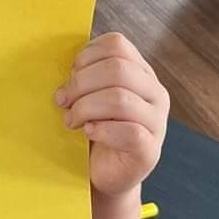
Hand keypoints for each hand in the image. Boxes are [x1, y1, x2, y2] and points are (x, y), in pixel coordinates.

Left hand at [55, 32, 168, 198]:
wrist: (102, 174)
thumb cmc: (93, 128)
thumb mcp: (89, 95)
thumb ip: (85, 75)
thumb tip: (68, 67)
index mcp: (140, 72)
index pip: (117, 45)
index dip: (86, 56)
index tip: (70, 75)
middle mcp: (155, 93)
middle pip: (117, 69)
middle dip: (81, 83)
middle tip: (62, 101)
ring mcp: (157, 122)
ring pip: (120, 99)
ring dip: (85, 108)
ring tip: (71, 120)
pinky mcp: (150, 150)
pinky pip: (129, 132)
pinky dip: (101, 130)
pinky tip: (89, 133)